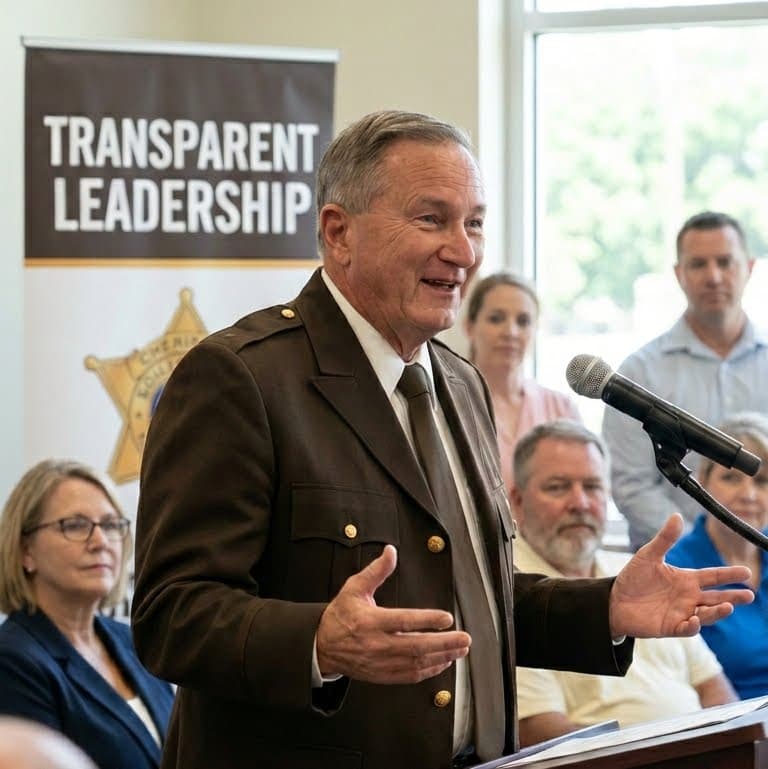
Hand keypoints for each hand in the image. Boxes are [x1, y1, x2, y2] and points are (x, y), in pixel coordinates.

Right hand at [316, 545, 469, 683]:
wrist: (322, 646)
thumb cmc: (340, 615)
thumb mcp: (354, 588)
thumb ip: (376, 571)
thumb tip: (391, 551)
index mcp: (370, 622)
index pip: (403, 621)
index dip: (426, 620)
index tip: (447, 618)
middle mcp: (377, 644)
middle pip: (416, 646)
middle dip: (444, 643)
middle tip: (464, 638)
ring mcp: (380, 663)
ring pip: (416, 663)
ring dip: (441, 657)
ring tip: (460, 649)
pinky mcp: (382, 675)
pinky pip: (410, 676)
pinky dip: (429, 671)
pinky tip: (443, 662)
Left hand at [610, 513, 753, 638]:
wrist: (614, 600)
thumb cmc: (633, 577)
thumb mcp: (649, 555)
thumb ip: (665, 539)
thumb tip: (677, 516)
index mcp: (686, 579)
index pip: (712, 577)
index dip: (729, 575)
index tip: (746, 572)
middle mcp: (688, 597)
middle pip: (716, 597)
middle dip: (733, 597)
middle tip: (749, 595)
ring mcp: (682, 613)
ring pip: (706, 614)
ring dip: (717, 612)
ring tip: (728, 607)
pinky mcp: (671, 626)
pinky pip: (686, 628)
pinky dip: (693, 625)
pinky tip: (695, 619)